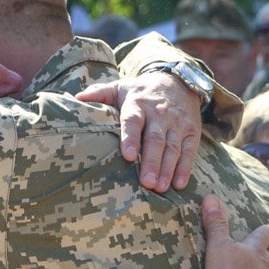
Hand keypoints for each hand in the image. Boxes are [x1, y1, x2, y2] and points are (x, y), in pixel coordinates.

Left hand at [75, 73, 200, 191]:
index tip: (128, 155)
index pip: (133, 121)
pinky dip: (185, 168)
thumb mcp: (120, 88)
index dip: (130, 138)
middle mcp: (159, 114)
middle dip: (151, 161)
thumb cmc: (140, 92)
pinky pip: (190, 151)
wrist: (177, 81)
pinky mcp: (192, 131)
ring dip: (167, 169)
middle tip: (146, 182)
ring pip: (172, 148)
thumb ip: (100, 94)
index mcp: (138, 105)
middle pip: (155, 139)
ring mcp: (177, 123)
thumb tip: (77, 97)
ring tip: (159, 188)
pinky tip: (179, 183)